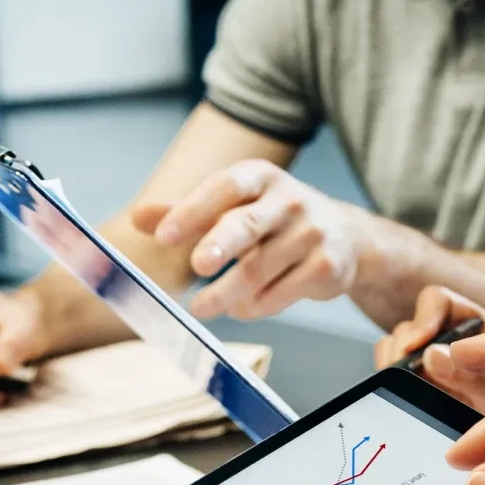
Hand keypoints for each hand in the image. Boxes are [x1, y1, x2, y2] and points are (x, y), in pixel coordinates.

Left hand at [132, 160, 382, 320]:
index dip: (192, 209)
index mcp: (261, 177)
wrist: (346, 238)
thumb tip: (138, 217)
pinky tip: (242, 307)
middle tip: (198, 265)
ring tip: (203, 308)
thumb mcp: (236, 204)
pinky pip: (280, 294)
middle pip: (247, 224)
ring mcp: (312, 234)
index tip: (164, 234)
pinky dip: (254, 306)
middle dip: (220, 245)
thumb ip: (188, 210)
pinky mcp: (326, 267)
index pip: (224, 187)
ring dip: (226, 294)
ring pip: (259, 270)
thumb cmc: (277, 220)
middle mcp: (290, 200)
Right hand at [374, 287, 484, 414]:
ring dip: (394, 370)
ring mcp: (426, 357)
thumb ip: (472, 380)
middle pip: (408, 327)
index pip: (438, 302)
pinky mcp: (411, 378)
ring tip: (406, 393)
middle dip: (401, 354)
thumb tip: (430, 355)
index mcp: (475, 326)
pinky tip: (403, 399)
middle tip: (402, 380)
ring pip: (392, 348)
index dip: (422, 320)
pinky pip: (388, 372)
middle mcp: (447, 336)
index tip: (413, 348)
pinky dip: (390, 383)